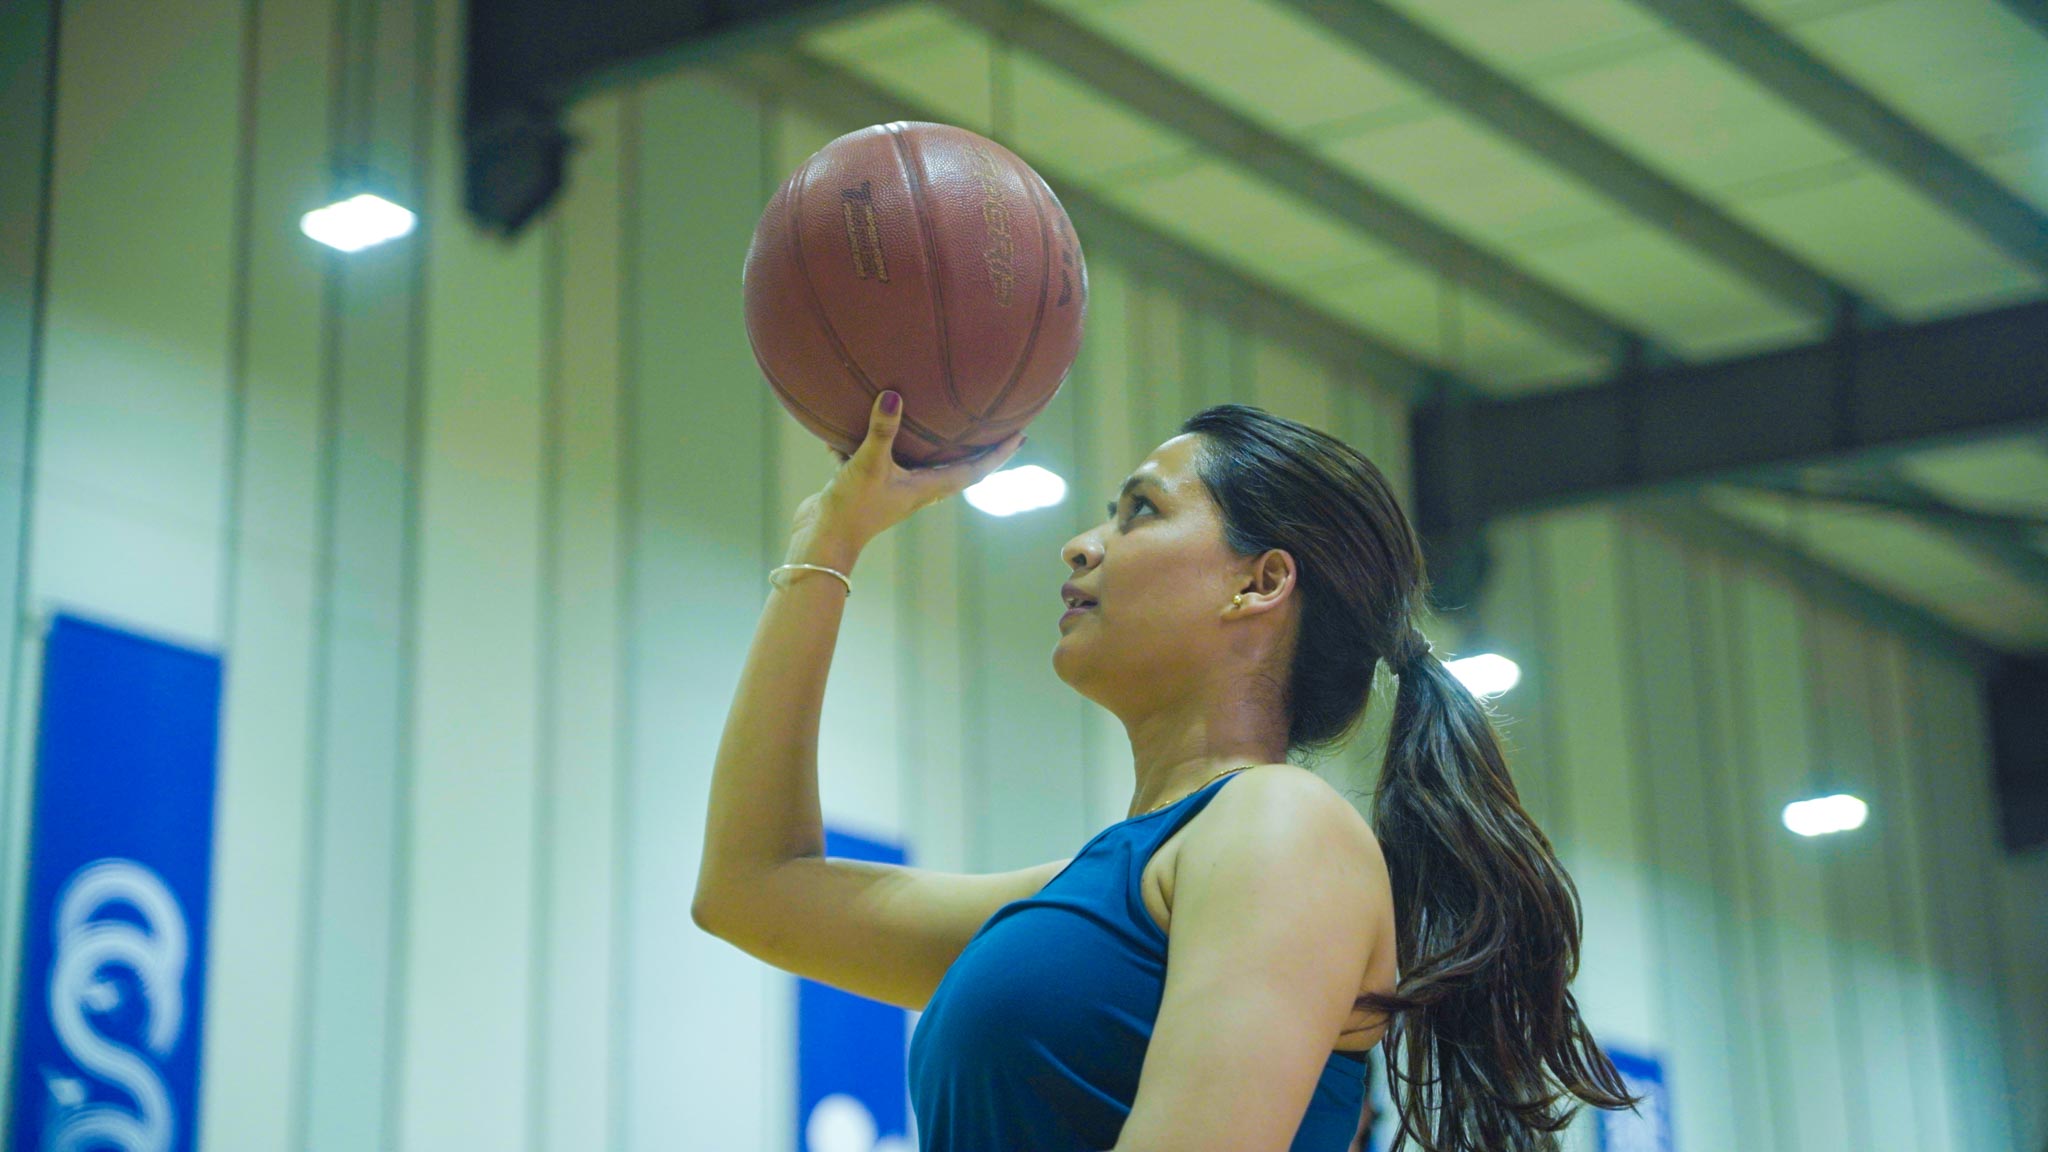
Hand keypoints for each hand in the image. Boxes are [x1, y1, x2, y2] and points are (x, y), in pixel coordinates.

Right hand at [788, 391, 1025, 563]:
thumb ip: (882, 431)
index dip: (998, 454)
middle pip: (955, 467)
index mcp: (927, 489)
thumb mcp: (868, 465)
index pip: (974, 470)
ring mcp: (892, 489)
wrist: (820, 541)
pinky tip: (859, 416)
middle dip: (975, 447)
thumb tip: (894, 395)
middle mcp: (916, 490)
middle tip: (994, 423)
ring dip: (930, 444)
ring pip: (918, 462)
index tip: (1021, 435)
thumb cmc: (852, 510)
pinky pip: (877, 457)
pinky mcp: (867, 486)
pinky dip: (874, 439)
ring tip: (938, 418)